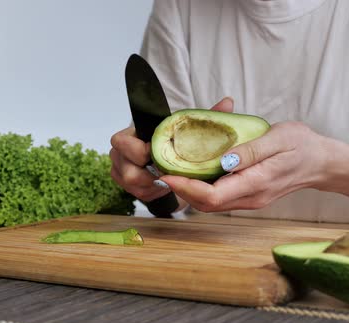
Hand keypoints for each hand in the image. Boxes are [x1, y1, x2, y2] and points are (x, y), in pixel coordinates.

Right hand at [110, 97, 234, 202]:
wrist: (167, 160)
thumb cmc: (173, 141)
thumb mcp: (186, 128)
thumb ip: (204, 117)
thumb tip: (228, 102)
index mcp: (129, 134)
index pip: (121, 141)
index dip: (140, 151)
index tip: (158, 153)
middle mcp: (120, 153)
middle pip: (127, 169)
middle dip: (150, 173)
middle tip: (168, 170)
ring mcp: (121, 171)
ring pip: (132, 183)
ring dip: (154, 183)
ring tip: (168, 178)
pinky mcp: (128, 187)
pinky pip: (139, 194)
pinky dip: (154, 191)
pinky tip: (165, 186)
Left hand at [159, 121, 333, 211]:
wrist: (322, 163)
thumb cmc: (302, 146)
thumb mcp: (278, 139)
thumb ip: (249, 151)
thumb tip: (222, 160)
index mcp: (256, 184)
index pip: (212, 196)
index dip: (186, 187)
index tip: (166, 173)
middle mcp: (251, 198)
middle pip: (207, 204)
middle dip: (181, 190)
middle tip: (162, 169)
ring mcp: (251, 199)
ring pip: (212, 204)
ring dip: (190, 190)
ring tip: (173, 170)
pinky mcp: (250, 195)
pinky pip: (221, 197)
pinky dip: (203, 188)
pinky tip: (195, 171)